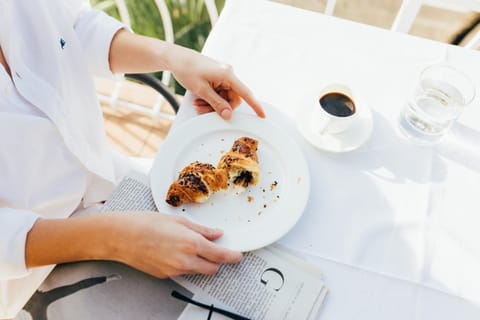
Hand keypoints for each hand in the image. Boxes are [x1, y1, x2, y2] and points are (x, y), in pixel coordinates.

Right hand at [110, 212, 241, 277]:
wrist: (120, 237)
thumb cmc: (145, 223)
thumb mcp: (177, 220)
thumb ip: (201, 229)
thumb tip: (216, 234)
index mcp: (191, 243)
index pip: (220, 255)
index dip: (232, 256)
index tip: (237, 255)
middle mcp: (185, 260)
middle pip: (213, 268)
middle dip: (217, 260)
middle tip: (215, 249)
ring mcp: (175, 270)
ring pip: (199, 272)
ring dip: (202, 263)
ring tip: (190, 247)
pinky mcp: (165, 275)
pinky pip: (183, 272)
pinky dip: (186, 265)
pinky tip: (175, 251)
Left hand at [169, 46, 265, 119]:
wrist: (176, 58)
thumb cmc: (187, 70)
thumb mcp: (201, 90)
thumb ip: (216, 103)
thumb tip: (228, 115)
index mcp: (227, 74)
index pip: (246, 93)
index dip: (255, 106)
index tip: (262, 115)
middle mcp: (228, 74)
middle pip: (233, 98)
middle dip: (220, 107)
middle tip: (203, 111)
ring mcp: (223, 75)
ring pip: (224, 97)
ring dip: (213, 104)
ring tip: (198, 105)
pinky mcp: (217, 77)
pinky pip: (219, 92)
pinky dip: (211, 98)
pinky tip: (199, 100)